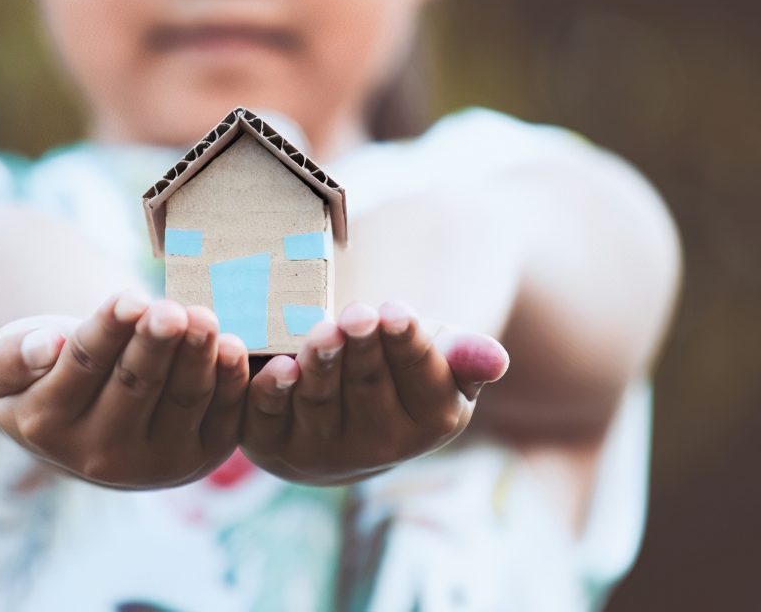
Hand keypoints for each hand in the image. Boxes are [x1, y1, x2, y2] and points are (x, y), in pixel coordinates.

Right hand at [0, 293, 248, 488]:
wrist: (91, 419)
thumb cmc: (50, 369)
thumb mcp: (10, 360)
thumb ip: (14, 355)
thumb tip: (48, 347)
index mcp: (47, 425)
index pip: (84, 367)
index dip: (110, 331)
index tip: (131, 297)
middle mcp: (100, 455)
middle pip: (136, 386)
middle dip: (156, 345)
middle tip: (172, 311)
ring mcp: (156, 462)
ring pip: (182, 401)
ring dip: (197, 358)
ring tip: (204, 320)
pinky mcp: (201, 457)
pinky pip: (221, 417)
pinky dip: (230, 382)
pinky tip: (235, 347)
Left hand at [240, 302, 508, 484]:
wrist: (341, 407)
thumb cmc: (399, 369)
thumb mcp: (440, 359)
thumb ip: (466, 357)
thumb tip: (497, 358)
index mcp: (430, 423)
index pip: (420, 378)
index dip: (406, 344)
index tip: (396, 311)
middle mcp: (376, 447)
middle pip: (368, 388)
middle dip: (362, 348)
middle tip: (357, 315)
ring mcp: (319, 450)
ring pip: (319, 402)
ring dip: (319, 367)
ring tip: (322, 333)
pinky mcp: (270, 444)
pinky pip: (264, 417)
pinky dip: (263, 390)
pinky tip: (265, 360)